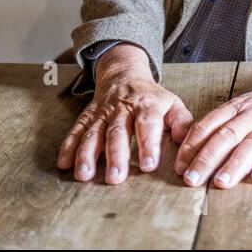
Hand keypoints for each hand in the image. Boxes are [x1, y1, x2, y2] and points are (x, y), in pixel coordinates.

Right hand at [56, 44, 192, 183]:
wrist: (124, 74)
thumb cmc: (152, 97)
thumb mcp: (172, 103)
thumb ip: (182, 122)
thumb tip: (187, 141)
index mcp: (147, 104)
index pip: (147, 124)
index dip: (148, 145)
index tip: (148, 165)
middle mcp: (122, 108)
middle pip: (117, 132)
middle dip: (115, 155)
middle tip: (115, 178)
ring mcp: (102, 112)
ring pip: (93, 132)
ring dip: (87, 154)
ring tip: (84, 175)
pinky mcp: (87, 115)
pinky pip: (76, 129)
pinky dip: (68, 146)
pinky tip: (63, 163)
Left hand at [173, 72, 251, 188]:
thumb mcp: (243, 106)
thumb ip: (221, 124)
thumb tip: (190, 149)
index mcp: (238, 107)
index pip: (210, 124)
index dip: (193, 145)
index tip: (180, 165)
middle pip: (227, 136)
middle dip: (207, 159)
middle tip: (192, 179)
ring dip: (234, 165)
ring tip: (220, 183)